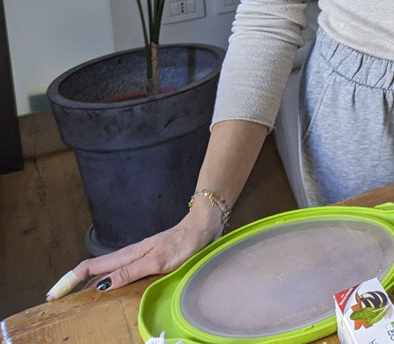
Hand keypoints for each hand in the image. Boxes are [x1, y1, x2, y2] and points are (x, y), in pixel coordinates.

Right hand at [59, 207, 220, 293]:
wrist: (204, 227)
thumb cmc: (183, 244)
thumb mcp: (156, 262)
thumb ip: (129, 272)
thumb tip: (101, 286)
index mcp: (127, 256)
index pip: (90, 268)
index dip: (70, 281)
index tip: (53, 295)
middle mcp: (129, 256)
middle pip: (95, 271)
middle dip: (74, 285)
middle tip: (59, 301)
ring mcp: (138, 257)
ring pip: (107, 272)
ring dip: (90, 285)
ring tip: (76, 300)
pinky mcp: (149, 259)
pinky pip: (122, 273)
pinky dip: (109, 282)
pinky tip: (110, 290)